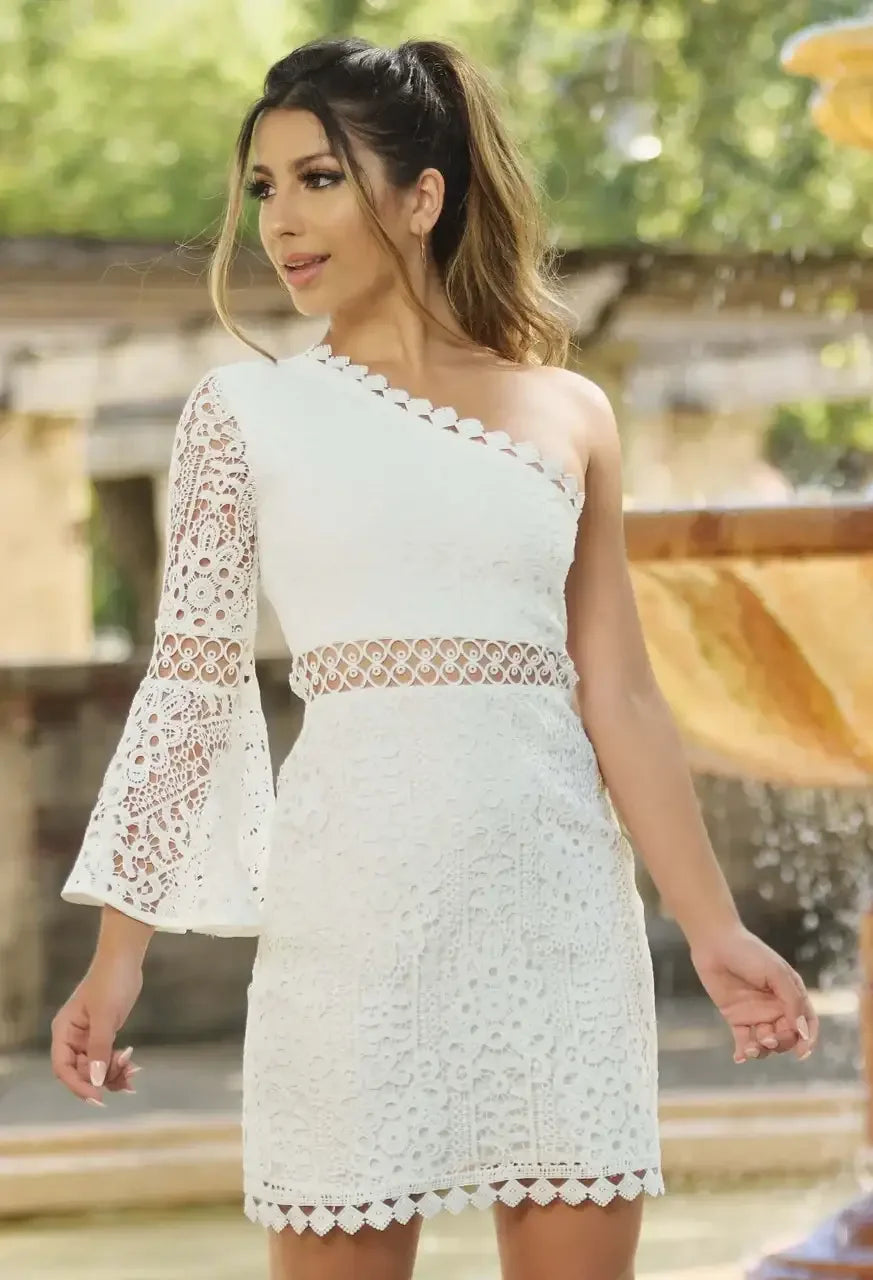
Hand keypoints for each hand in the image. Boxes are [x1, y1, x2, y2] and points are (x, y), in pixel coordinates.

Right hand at [50, 958, 142, 1105]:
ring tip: (132, 1074)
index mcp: (64, 1031)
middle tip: (125, 1080)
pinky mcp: (104, 1034)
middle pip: (81, 1071)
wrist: (125, 960)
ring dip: (112, 1074)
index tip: (98, 1096)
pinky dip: (118, 1064)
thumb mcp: (105, 1017)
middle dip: (101, 1078)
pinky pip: (106, 1057)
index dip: (78, 1085)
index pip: (63, 1067)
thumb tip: (96, 1080)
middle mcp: (73, 1037)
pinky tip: (132, 1066)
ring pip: (95, 1067)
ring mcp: (88, 1037)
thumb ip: (99, 1049)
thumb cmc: (110, 983)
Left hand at [689, 922, 818, 1063]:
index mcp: (791, 995)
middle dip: (780, 1043)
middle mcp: (776, 1007)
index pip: (806, 1023)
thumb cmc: (749, 953)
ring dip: (762, 1050)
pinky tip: (739, 1056)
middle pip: (787, 1037)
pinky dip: (744, 1052)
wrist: (715, 943)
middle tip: (766, 1037)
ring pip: (766, 1043)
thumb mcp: (776, 973)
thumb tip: (802, 1032)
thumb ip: (792, 1001)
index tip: (801, 1053)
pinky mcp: (736, 1017)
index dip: (807, 1040)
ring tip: (751, 1048)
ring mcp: (756, 1013)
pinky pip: (744, 1040)